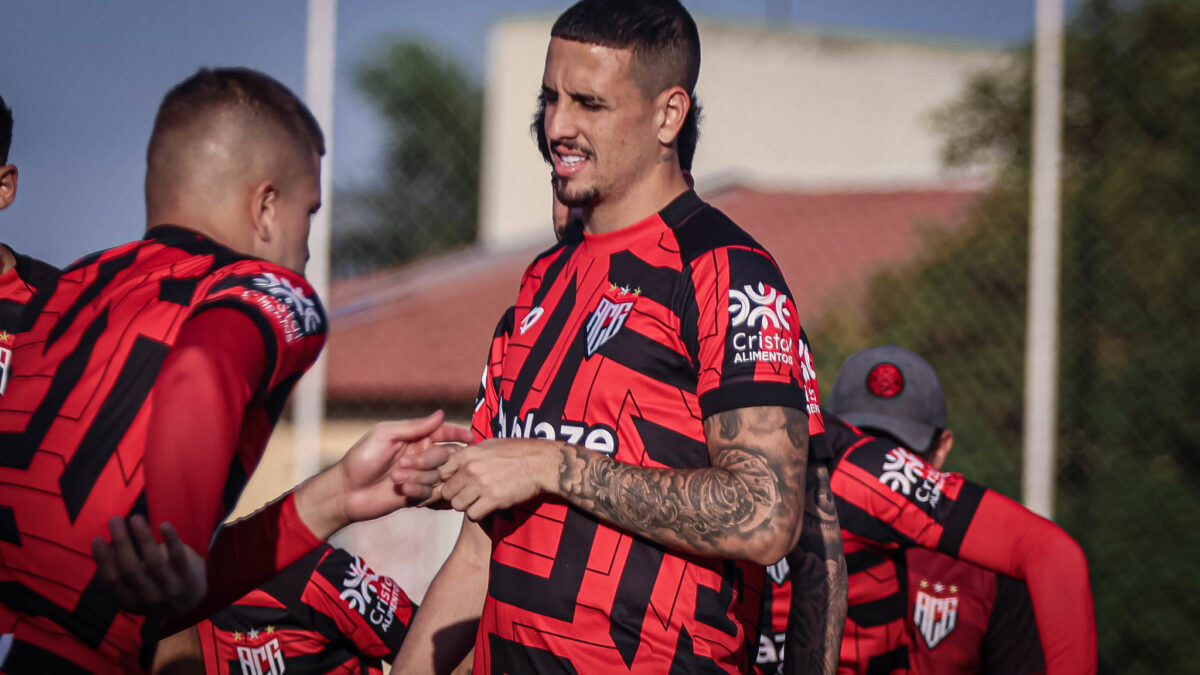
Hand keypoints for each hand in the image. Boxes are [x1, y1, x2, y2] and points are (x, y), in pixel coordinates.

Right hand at [92, 516, 205, 619]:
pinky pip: (178, 557)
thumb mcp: (134, 590)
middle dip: (121, 542)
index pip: (113, 580)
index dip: (103, 560)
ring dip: (143, 538)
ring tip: (135, 518)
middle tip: (115, 519)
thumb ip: (122, 572)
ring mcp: (169, 589)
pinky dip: (171, 540)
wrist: (191, 604)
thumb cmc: (156, 589)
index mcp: (130, 601)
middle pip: (131, 569)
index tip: (97, 538)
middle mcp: (148, 598)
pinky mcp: (187, 578)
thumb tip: (107, 545)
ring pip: (154, 562)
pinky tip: (164, 525)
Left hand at [298, 411, 472, 537]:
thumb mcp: (384, 435)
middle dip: (427, 461)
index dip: (458, 434)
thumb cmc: (361, 459)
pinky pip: (432, 493)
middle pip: (444, 456)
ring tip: (396, 479)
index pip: (444, 433)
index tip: (471, 438)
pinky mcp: (417, 495)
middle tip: (403, 464)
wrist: (347, 491)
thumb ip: (414, 427)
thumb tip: (441, 414)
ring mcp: (419, 475)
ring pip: (439, 476)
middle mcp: (420, 456)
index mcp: (414, 438)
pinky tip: (403, 491)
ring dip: (419, 477)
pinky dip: (419, 490)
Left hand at [434, 437, 560, 520]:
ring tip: (478, 500)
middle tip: (468, 495)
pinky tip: (487, 506)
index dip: (445, 480)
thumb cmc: (517, 451)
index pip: (440, 472)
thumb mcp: (489, 444)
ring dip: (466, 505)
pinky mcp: (493, 499)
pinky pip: (473, 515)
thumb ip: (469, 454)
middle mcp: (471, 469)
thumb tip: (453, 461)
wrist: (541, 462)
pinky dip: (478, 514)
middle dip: (455, 495)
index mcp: (468, 454)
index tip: (453, 484)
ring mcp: (481, 484)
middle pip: (447, 492)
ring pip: (457, 505)